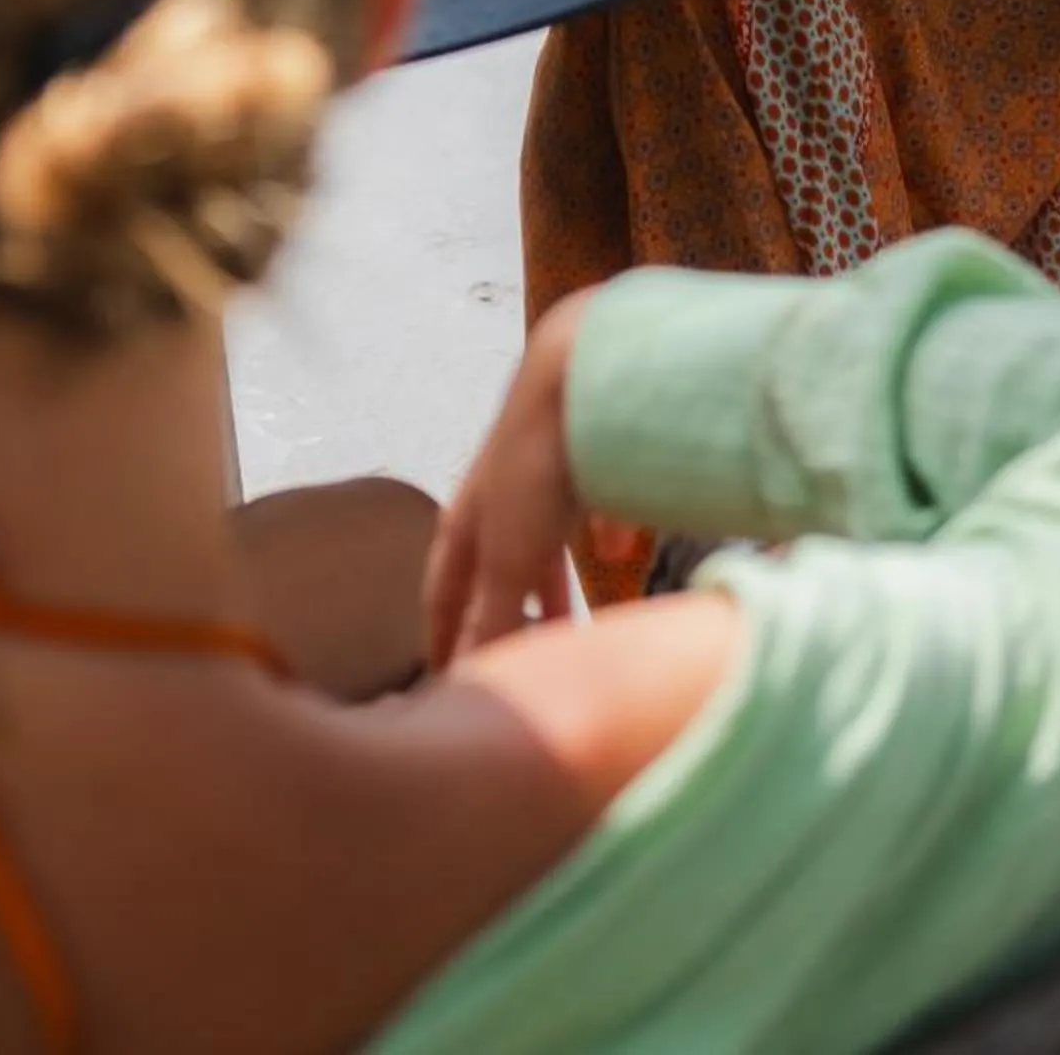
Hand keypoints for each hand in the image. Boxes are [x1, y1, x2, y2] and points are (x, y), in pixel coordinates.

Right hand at [426, 295, 591, 664]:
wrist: (586, 373)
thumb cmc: (536, 463)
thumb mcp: (508, 556)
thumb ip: (492, 617)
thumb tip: (471, 685)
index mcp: (468, 518)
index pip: (442, 589)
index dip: (441, 633)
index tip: (438, 676)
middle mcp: (502, 495)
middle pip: (497, 568)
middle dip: (504, 615)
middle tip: (515, 669)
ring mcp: (548, 473)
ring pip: (548, 543)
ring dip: (555, 587)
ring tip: (572, 632)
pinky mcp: (594, 458)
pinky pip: (596, 506)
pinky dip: (603, 532)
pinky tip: (621, 549)